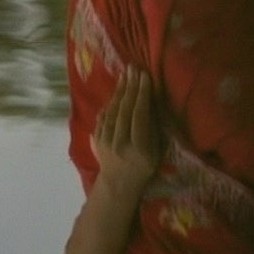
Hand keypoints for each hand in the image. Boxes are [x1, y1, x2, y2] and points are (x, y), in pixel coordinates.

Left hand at [92, 66, 159, 203]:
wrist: (119, 184)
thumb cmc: (144, 167)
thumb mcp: (156, 152)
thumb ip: (153, 127)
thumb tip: (151, 100)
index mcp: (139, 149)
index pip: (139, 116)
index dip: (142, 95)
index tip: (145, 76)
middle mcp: (120, 144)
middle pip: (125, 111)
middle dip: (130, 87)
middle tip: (134, 68)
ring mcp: (106, 142)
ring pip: (113, 111)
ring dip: (119, 91)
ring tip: (126, 75)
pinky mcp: (98, 139)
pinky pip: (103, 117)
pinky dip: (110, 102)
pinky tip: (116, 91)